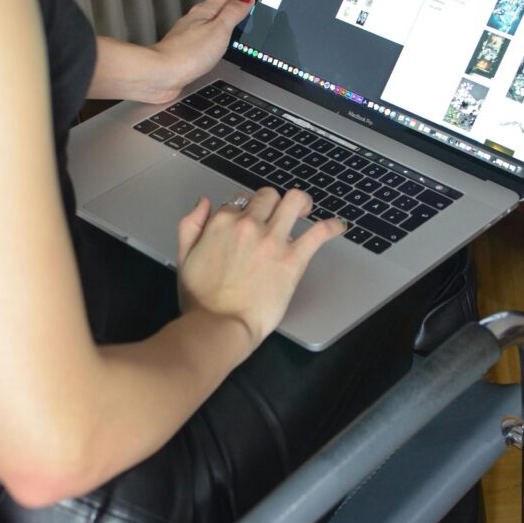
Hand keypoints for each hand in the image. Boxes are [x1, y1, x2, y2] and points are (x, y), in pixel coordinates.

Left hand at [150, 0, 259, 100]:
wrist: (160, 75)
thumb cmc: (185, 54)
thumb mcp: (218, 30)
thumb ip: (233, 14)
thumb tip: (246, 0)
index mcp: (206, 12)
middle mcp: (198, 19)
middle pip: (223, 0)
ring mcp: (193, 33)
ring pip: (216, 16)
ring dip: (230, 9)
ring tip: (240, 6)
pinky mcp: (190, 49)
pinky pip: (211, 32)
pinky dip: (221, 28)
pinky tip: (222, 34)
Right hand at [177, 189, 345, 350]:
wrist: (219, 326)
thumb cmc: (201, 300)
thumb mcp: (184, 258)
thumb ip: (191, 226)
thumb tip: (204, 201)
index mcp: (222, 224)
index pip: (238, 202)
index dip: (245, 212)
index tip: (250, 223)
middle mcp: (248, 225)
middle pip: (267, 196)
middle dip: (272, 203)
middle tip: (278, 215)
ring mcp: (273, 240)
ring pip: (294, 201)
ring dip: (301, 203)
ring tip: (305, 210)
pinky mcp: (293, 259)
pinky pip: (318, 232)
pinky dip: (332, 226)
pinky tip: (338, 226)